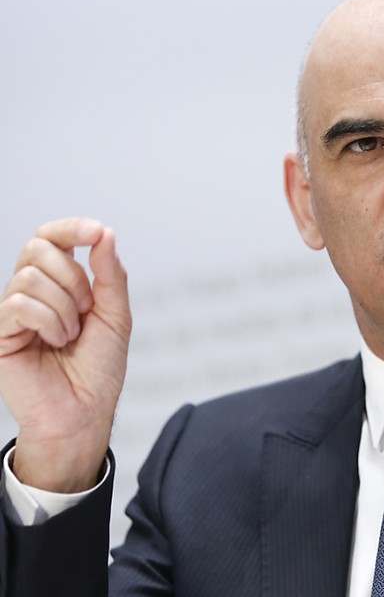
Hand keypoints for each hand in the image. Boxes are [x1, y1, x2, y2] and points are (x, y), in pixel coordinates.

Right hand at [0, 217, 131, 491]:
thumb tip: (104, 233)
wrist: (85, 411)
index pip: (51, 238)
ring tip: (71, 335)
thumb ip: (109, 275)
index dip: (70, 228)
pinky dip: (49, 320)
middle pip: (39, 248)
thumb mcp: (115, 315)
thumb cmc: (99, 368)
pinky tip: (56, 340)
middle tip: (87, 310)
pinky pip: (19, 303)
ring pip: (31, 277)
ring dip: (65, 306)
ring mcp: (12, 311)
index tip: (95, 231)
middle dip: (74, 277)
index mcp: (58, 283)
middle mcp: (31, 292)